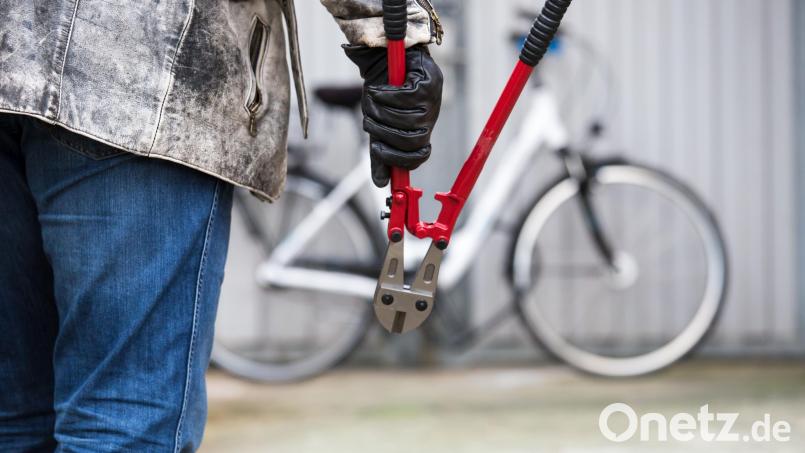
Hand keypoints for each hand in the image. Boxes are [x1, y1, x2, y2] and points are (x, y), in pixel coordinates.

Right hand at [344, 45, 442, 186]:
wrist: (384, 56)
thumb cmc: (382, 91)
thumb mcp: (378, 124)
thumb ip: (379, 152)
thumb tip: (380, 184)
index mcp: (420, 130)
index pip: (419, 156)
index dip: (400, 159)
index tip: (379, 150)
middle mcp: (430, 116)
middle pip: (412, 140)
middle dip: (385, 133)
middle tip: (368, 121)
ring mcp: (433, 99)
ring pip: (408, 120)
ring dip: (383, 111)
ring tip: (372, 100)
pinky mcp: (429, 81)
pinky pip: (406, 98)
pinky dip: (386, 94)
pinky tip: (379, 88)